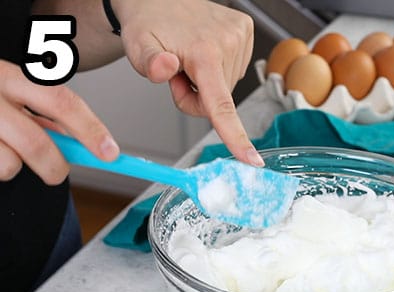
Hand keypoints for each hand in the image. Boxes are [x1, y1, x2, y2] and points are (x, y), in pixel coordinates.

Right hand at [0, 60, 117, 182]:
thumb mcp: (11, 94)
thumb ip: (43, 114)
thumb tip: (86, 143)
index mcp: (9, 77)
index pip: (61, 101)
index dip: (90, 129)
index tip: (110, 153)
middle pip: (38, 143)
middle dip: (55, 167)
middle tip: (56, 172)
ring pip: (10, 164)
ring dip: (13, 167)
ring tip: (2, 150)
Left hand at [113, 0, 259, 164]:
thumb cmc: (145, 22)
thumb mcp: (136, 45)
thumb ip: (148, 63)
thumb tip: (165, 68)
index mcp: (204, 52)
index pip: (221, 106)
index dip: (235, 136)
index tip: (251, 160)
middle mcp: (228, 42)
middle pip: (219, 101)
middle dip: (197, 96)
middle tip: (177, 72)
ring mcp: (240, 36)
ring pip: (226, 87)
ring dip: (206, 81)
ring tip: (189, 57)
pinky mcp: (245, 31)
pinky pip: (233, 69)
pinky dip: (217, 67)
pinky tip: (203, 49)